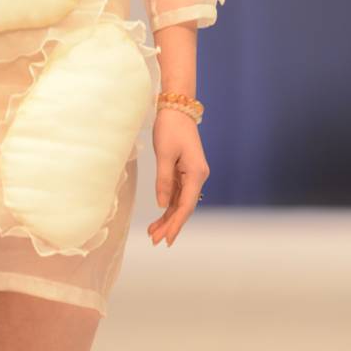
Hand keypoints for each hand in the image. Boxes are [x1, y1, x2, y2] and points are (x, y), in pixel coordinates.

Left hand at [147, 107, 209, 247]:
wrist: (176, 109)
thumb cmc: (170, 128)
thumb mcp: (165, 154)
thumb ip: (164, 180)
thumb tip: (161, 204)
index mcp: (196, 173)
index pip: (186, 205)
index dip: (176, 224)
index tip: (166, 239)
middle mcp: (197, 177)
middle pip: (184, 207)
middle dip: (170, 224)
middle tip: (155, 240)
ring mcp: (191, 175)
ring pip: (180, 202)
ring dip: (168, 217)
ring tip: (153, 233)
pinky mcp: (184, 171)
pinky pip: (177, 193)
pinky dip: (168, 205)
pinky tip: (159, 216)